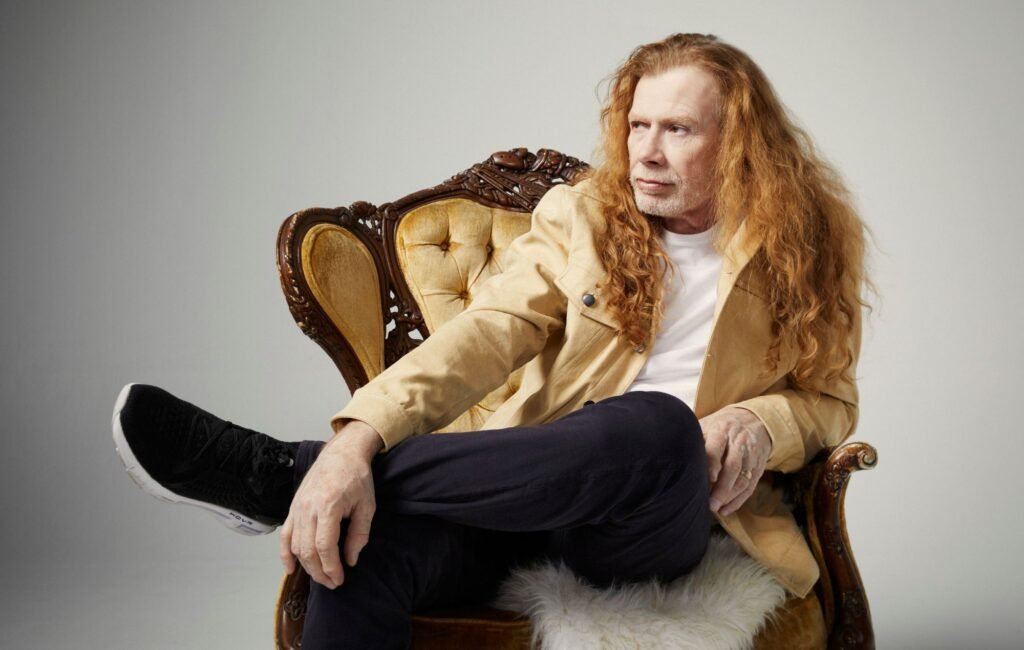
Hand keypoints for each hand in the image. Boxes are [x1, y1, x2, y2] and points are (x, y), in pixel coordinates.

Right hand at [279, 420, 382, 588]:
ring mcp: (297, 507)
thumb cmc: (356, 477)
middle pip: (307, 550)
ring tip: (321, 576)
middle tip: (332, 583)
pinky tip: (291, 568)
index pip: (324, 547)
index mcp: (328, 506)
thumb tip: (350, 560)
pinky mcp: (293, 507)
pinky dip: (285, 553)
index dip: (331, 567)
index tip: (339, 579)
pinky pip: (285, 534)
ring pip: (295, 545)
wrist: (342, 453)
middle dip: (319, 572)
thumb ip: (358, 535)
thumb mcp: (367, 506)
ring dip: (306, 565)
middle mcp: (308, 508)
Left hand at [699, 407, 771, 515]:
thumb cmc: (720, 426)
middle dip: (722, 487)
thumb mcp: (707, 424)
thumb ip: (694, 438)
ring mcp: (751, 455)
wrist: (752, 419)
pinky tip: (726, 509)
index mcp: (722, 430)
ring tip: (716, 508)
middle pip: (733, 466)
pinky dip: (739, 500)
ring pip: (743, 478)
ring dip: (730, 496)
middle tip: (711, 503)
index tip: (708, 477)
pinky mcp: (758, 467)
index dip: (713, 462)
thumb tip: (671, 452)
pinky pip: (750, 486)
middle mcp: (738, 442)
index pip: (717, 446)